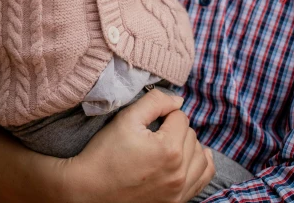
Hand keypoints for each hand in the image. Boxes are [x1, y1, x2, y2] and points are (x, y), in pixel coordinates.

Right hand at [66, 88, 214, 202]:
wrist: (90, 190)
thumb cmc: (106, 153)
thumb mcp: (127, 118)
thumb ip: (155, 101)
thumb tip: (178, 100)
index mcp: (169, 149)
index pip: (181, 117)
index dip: (164, 114)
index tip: (148, 122)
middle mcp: (179, 173)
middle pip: (191, 136)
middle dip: (175, 129)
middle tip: (153, 133)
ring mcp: (180, 192)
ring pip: (200, 156)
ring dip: (188, 146)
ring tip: (168, 144)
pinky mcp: (177, 202)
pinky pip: (203, 179)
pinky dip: (200, 165)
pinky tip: (189, 158)